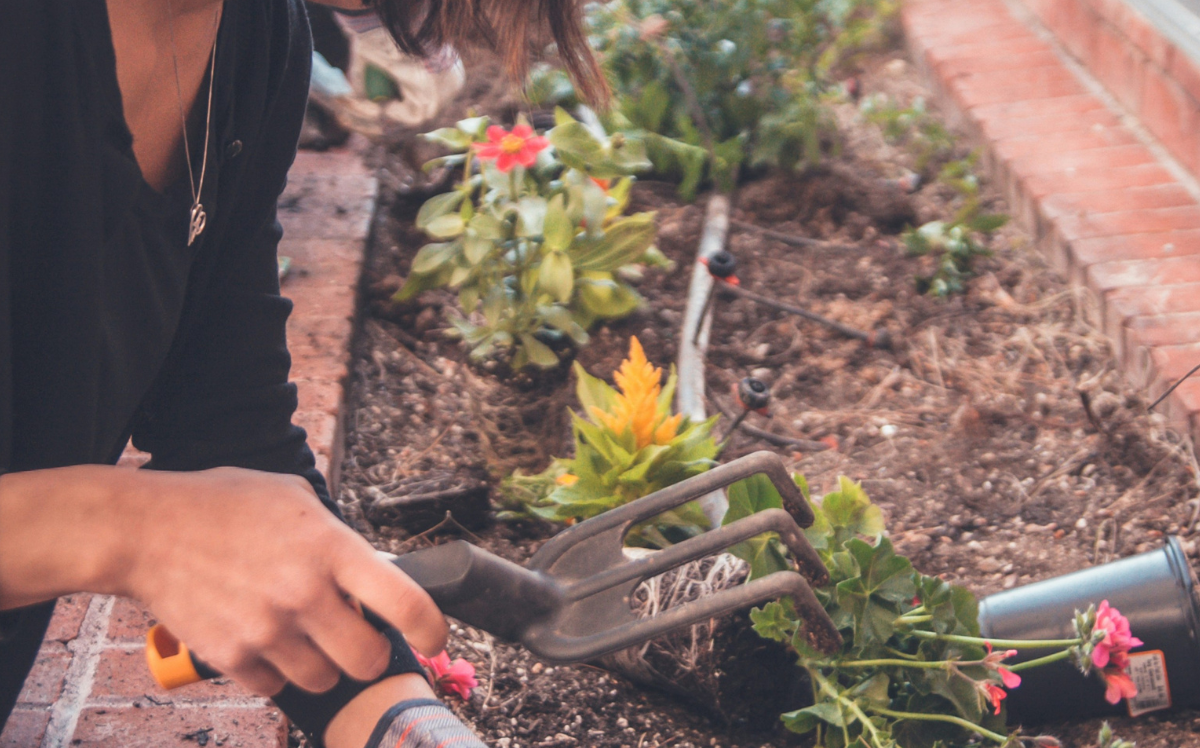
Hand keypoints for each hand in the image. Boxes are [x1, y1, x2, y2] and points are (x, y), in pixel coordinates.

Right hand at [117, 467, 446, 695]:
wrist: (146, 530)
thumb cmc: (224, 505)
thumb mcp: (294, 498)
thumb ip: (337, 537)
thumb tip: (373, 571)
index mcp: (330, 548)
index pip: (405, 602)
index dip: (431, 629)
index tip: (436, 638)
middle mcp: (305, 594)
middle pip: (368, 660)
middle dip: (370, 655)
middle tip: (358, 640)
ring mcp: (267, 629)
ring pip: (324, 680)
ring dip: (323, 666)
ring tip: (304, 636)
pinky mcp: (232, 656)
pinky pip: (275, 688)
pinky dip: (277, 674)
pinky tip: (264, 642)